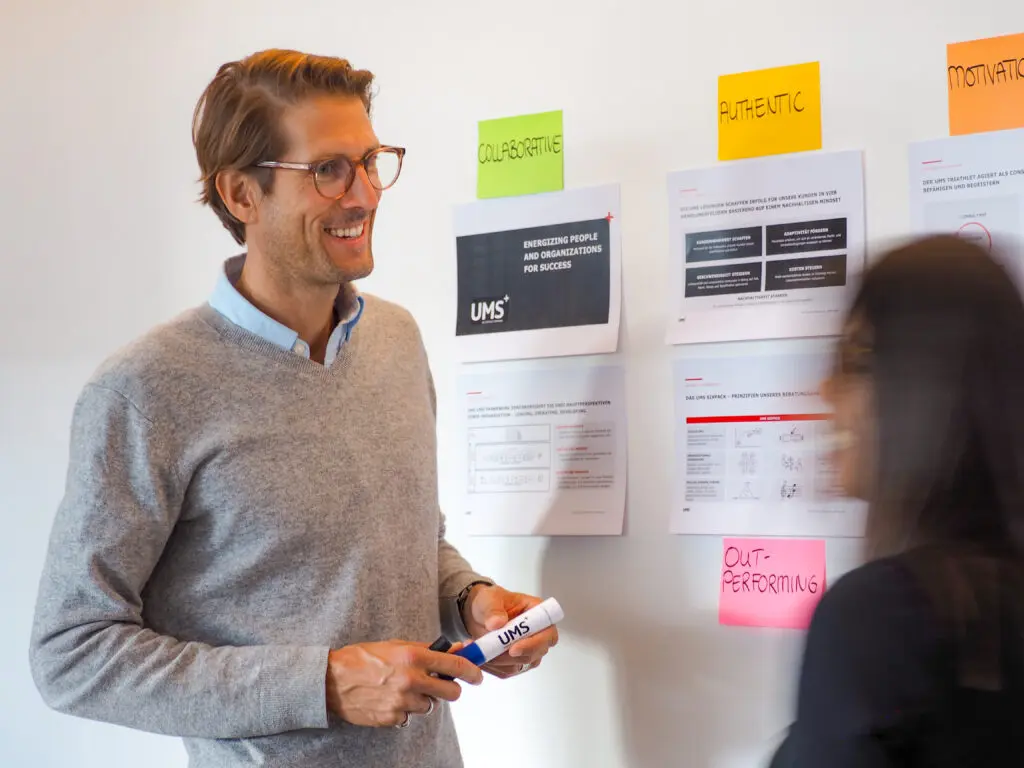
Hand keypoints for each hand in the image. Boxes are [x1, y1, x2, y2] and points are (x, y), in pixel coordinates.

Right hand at [326, 640, 482, 726]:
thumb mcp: (395, 645)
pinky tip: (390, 699)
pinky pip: (409, 717)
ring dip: (423, 700)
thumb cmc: (363, 658)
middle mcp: (410, 679)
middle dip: (451, 689)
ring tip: (404, 689)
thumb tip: (455, 650)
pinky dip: (404, 711)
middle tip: (443, 686)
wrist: (332, 680)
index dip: (472, 671)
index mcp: (413, 657)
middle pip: (450, 692)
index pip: (454, 664)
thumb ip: (426, 649)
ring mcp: (401, 701)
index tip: (478, 675)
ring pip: (430, 706)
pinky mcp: (392, 718)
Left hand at [462, 585, 558, 678]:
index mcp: (538, 613)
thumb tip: (497, 622)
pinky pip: (505, 671)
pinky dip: (491, 666)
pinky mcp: (515, 663)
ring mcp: (528, 651)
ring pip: (519, 665)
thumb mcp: (489, 599)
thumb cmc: (489, 602)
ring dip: (497, 661)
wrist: (478, 615)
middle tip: (490, 652)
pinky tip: (480, 655)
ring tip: (479, 648)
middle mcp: (538, 634)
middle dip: (511, 656)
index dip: (535, 643)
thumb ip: (493, 609)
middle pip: (536, 653)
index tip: (513, 648)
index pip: (548, 633)